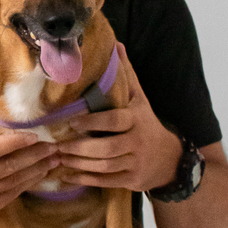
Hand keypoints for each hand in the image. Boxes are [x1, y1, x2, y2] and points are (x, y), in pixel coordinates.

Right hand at [0, 74, 60, 219]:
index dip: (13, 143)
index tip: (33, 135)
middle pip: (7, 167)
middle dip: (33, 157)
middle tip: (52, 147)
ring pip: (14, 182)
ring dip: (36, 170)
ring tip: (54, 159)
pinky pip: (13, 193)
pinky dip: (29, 183)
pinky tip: (42, 173)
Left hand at [54, 47, 181, 188]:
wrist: (170, 160)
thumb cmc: (146, 124)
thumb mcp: (140, 99)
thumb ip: (126, 75)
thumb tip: (116, 45)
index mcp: (136, 120)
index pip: (115, 120)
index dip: (94, 121)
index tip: (72, 121)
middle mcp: (137, 142)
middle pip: (108, 148)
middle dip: (80, 148)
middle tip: (57, 145)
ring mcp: (135, 163)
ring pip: (105, 166)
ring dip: (79, 164)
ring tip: (58, 158)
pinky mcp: (131, 180)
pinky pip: (105, 181)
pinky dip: (85, 180)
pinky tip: (67, 175)